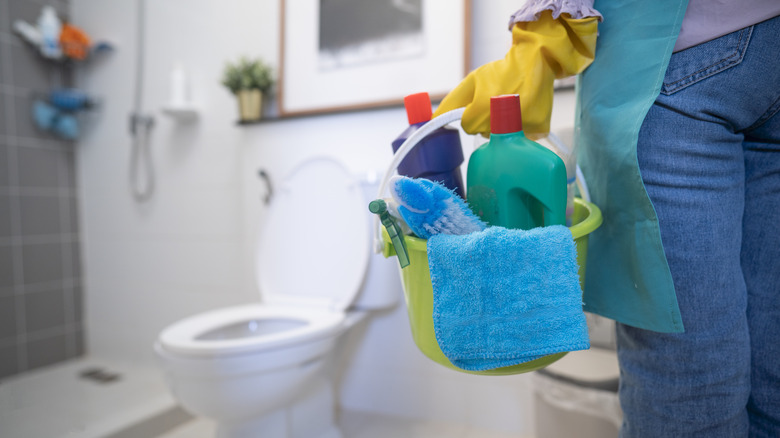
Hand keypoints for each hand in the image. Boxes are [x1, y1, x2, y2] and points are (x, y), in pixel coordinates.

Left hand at [434, 11, 597, 136]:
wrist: (535, 61)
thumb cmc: (500, 72)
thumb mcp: (472, 81)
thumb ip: (451, 102)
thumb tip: (431, 119)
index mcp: (483, 108)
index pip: (468, 126)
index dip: (472, 115)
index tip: (480, 104)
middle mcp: (503, 119)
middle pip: (485, 133)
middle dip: (487, 121)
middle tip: (498, 102)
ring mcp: (523, 125)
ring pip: (504, 137)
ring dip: (504, 125)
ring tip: (513, 105)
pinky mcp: (539, 129)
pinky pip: (523, 137)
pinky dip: (523, 127)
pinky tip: (525, 111)